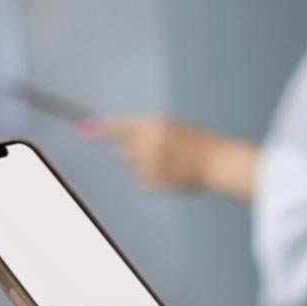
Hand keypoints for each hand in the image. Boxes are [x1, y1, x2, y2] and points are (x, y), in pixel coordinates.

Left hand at [99, 115, 256, 199]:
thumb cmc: (198, 144)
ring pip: (134, 165)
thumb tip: (119, 146)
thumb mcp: (172, 129)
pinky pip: (143, 181)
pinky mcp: (154, 180)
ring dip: (145, 165)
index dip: (104, 128)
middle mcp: (149, 142)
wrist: (218, 163)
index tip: (88, 128)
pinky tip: (172, 174)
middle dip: (134, 151)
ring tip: (171, 163)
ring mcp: (150, 162)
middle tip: (156, 152)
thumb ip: (145, 133)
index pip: (121, 126)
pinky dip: (154, 180)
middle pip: (124, 149)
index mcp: (155, 124)